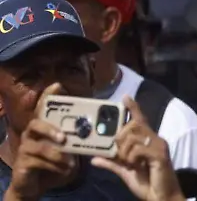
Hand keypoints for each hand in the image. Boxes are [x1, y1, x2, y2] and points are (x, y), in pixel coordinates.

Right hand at [7, 84, 76, 200]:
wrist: (36, 184)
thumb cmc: (54, 162)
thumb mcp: (69, 149)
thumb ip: (78, 139)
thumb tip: (99, 131)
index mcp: (44, 126)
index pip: (43, 108)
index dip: (48, 96)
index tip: (58, 86)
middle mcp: (31, 134)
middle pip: (36, 123)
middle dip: (50, 129)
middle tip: (63, 138)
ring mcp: (25, 148)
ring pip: (39, 147)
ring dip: (57, 154)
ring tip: (71, 162)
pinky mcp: (22, 162)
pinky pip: (37, 162)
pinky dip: (54, 166)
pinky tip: (64, 170)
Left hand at [91, 97, 184, 200]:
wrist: (161, 197)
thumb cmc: (147, 183)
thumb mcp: (125, 172)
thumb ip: (112, 163)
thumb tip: (94, 158)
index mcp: (147, 141)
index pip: (140, 120)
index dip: (133, 108)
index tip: (125, 97)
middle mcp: (155, 139)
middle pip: (132, 126)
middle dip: (120, 138)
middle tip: (120, 154)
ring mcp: (158, 145)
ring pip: (132, 137)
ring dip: (124, 151)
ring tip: (130, 163)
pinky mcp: (160, 154)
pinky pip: (138, 149)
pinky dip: (132, 158)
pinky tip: (137, 165)